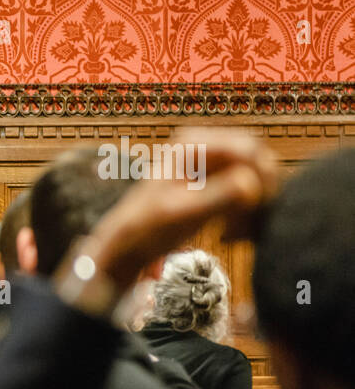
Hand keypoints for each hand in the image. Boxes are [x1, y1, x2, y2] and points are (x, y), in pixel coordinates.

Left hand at [85, 128, 278, 290]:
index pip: (250, 148)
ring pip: (256, 180)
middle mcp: (205, 145)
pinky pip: (247, 194)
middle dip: (259, 195)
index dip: (262, 178)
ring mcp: (212, 163)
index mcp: (194, 143)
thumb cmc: (148, 229)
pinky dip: (244, 214)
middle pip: (258, 162)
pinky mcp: (216, 183)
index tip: (257, 210)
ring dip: (253, 209)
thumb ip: (219, 197)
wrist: (128, 245)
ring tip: (232, 236)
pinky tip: (228, 235)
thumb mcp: (184, 213)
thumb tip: (250, 184)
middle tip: (246, 228)